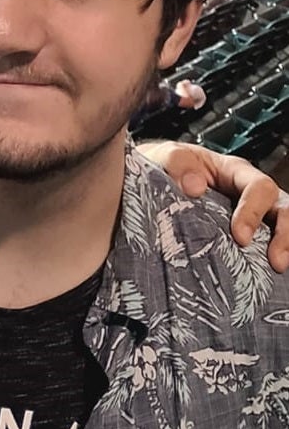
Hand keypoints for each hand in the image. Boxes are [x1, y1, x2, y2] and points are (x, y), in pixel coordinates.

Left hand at [139, 141, 288, 271]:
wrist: (153, 178)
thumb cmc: (167, 165)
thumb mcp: (166, 156)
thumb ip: (177, 163)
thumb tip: (194, 187)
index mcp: (234, 171)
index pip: (259, 187)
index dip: (253, 211)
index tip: (240, 236)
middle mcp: (248, 192)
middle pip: (282, 208)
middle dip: (284, 234)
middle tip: (275, 261)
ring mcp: (250, 214)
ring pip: (279, 226)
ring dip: (284, 246)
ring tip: (278, 267)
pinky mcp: (242, 233)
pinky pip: (263, 243)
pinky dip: (266, 256)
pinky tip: (266, 273)